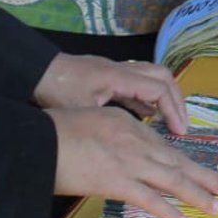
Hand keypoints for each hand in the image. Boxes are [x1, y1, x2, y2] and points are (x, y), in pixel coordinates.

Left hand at [34, 53, 189, 134]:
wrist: (36, 70)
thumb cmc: (57, 90)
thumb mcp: (82, 112)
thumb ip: (106, 126)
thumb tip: (128, 147)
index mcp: (120, 77)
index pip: (159, 88)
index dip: (173, 110)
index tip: (179, 132)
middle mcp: (123, 70)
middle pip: (163, 77)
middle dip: (176, 101)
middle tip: (181, 126)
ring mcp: (116, 72)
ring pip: (152, 78)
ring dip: (164, 99)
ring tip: (169, 124)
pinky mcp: (108, 78)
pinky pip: (137, 85)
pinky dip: (147, 100)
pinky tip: (148, 118)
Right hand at [50, 106, 217, 217]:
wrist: (35, 140)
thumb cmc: (52, 132)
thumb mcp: (87, 121)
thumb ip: (106, 135)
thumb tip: (112, 151)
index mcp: (126, 124)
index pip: (161, 146)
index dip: (183, 160)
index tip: (198, 169)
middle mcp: (134, 140)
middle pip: (176, 161)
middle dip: (203, 175)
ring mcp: (128, 161)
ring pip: (172, 180)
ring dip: (198, 195)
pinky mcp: (117, 182)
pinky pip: (150, 200)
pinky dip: (170, 212)